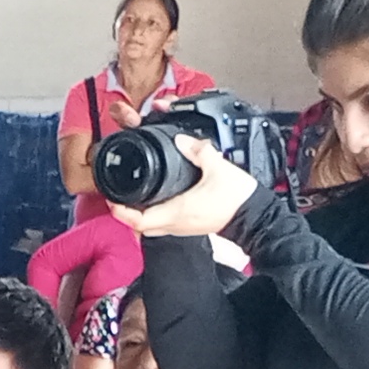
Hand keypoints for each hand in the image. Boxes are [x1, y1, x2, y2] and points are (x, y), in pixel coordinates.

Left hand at [115, 137, 256, 239]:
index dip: (120, 211)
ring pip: (151, 227)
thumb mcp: (218, 168)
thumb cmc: (237, 199)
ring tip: (133, 198)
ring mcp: (182, 228)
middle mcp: (175, 224)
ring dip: (139, 215)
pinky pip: (164, 225)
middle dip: (126, 213)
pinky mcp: (190, 227)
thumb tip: (183, 140)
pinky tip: (156, 202)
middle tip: (119, 197)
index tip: (112, 198)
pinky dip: (155, 215)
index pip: (137, 220)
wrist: (256, 217)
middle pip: (139, 225)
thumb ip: (199, 151)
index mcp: (176, 211)